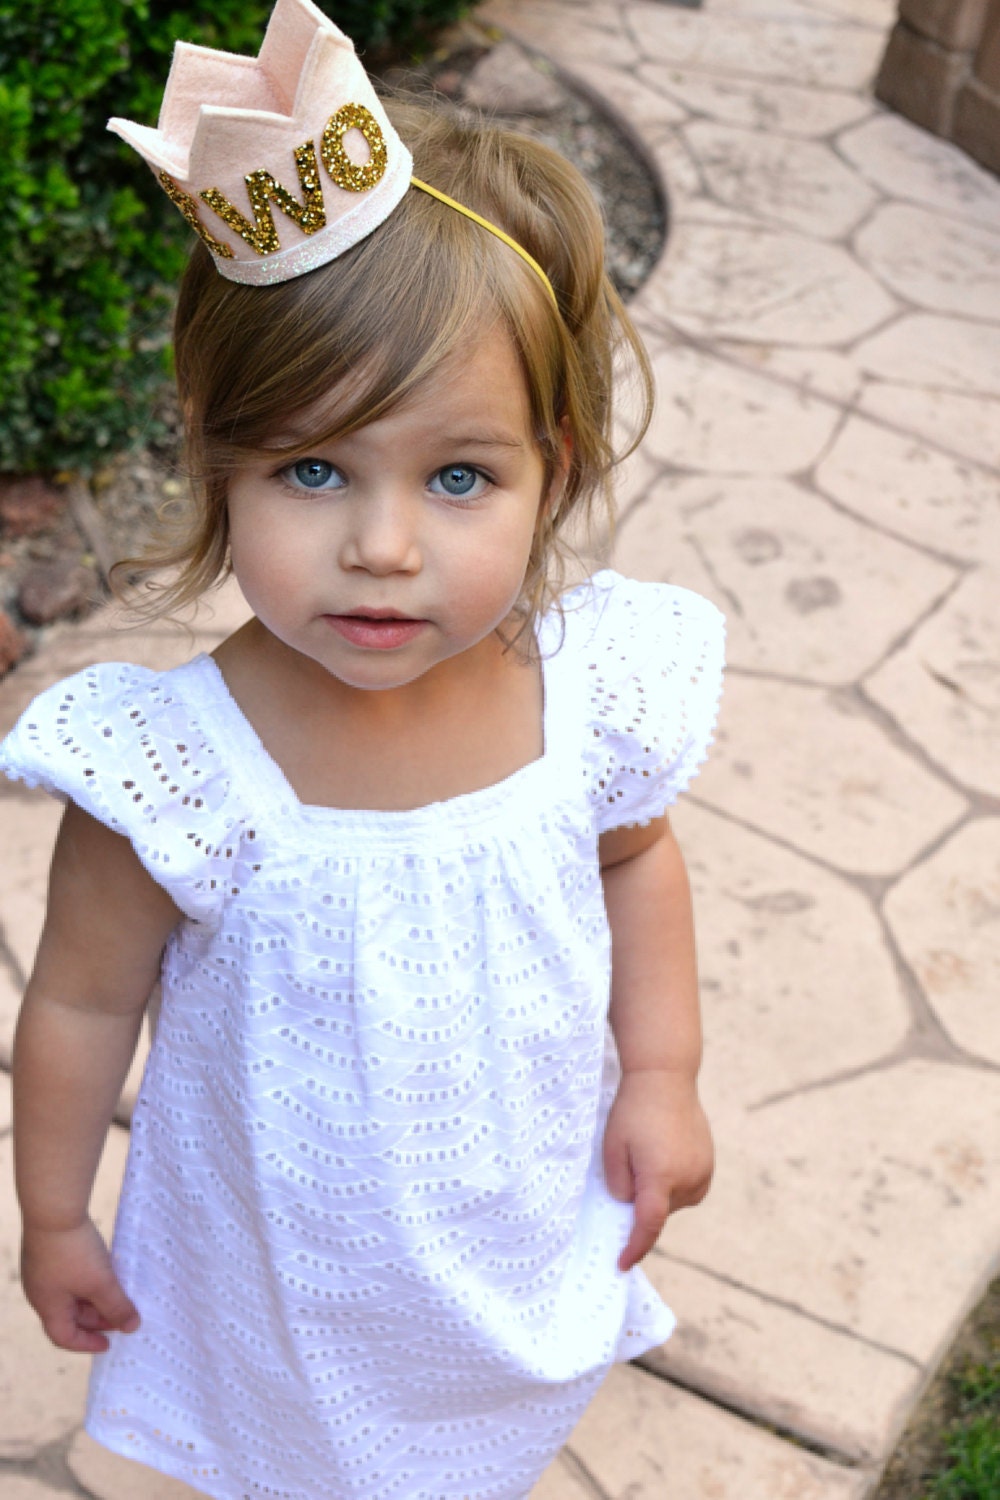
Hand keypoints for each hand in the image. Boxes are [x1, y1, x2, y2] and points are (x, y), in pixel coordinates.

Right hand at [21, 1218, 139, 1352]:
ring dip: (94, 1297)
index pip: (63, 1337)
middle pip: (68, 1315)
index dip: (87, 1344)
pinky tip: (105, 1268)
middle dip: (96, 1318)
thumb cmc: (74, 1251)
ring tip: (118, 1292)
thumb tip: (132, 1328)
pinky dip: (88, 1278)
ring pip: (70, 1293)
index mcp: (47, 1305)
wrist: (53, 1208)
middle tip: (123, 1315)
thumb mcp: (100, 1283)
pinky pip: (70, 1273)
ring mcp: (42, 1268)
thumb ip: (117, 1307)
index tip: (109, 1344)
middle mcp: (40, 1290)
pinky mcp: (48, 1249)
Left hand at [602, 1070, 713, 1272]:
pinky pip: (687, 1190)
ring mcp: (702, 1172)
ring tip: (647, 1156)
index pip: (648, 1225)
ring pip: (673, 1203)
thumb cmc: (633, 1111)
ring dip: (658, 1194)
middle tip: (627, 1172)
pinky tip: (662, 1157)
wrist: (665, 1079)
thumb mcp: (612, 1149)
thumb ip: (618, 1186)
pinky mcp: (709, 1165)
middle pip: (659, 1212)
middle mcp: (687, 1178)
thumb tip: (629, 1208)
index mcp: (660, 1176)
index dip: (635, 1248)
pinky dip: (672, 1185)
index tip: (622, 1264)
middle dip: (641, 1205)